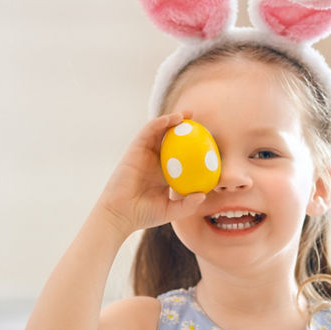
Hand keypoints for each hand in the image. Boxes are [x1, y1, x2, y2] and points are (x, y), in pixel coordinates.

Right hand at [95, 111, 208, 235]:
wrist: (121, 213)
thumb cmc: (145, 215)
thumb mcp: (171, 210)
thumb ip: (187, 204)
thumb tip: (204, 194)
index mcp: (164, 173)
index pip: (181, 157)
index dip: (193, 148)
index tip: (209, 145)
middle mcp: (154, 161)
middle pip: (171, 140)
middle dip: (185, 129)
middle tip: (201, 124)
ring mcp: (144, 154)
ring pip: (159, 132)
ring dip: (173, 119)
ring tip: (188, 114)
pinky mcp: (134, 149)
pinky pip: (148, 132)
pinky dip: (159, 123)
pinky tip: (172, 119)